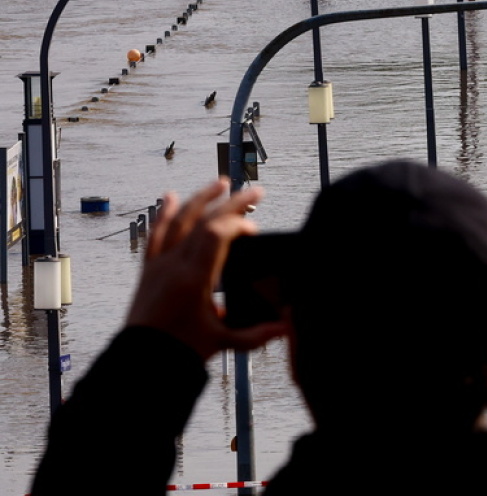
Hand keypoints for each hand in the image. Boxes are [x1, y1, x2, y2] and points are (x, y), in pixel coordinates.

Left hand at [126, 178, 286, 359]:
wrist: (141, 362)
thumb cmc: (181, 352)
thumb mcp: (224, 342)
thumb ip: (258, 334)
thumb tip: (288, 326)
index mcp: (194, 279)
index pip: (217, 234)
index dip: (239, 223)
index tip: (254, 229)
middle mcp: (175, 265)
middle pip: (203, 220)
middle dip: (232, 202)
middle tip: (255, 191)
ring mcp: (159, 265)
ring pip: (179, 220)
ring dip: (201, 198)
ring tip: (221, 183)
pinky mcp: (149, 270)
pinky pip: (156, 234)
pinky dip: (164, 213)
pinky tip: (170, 197)